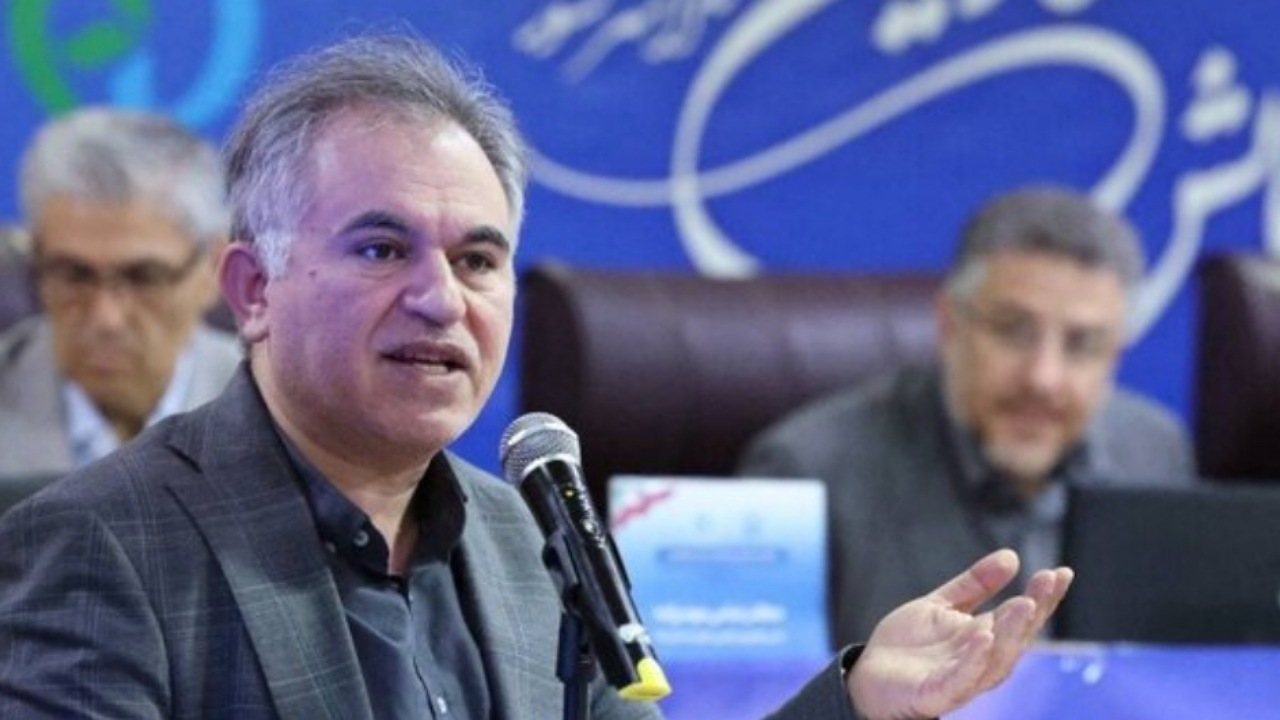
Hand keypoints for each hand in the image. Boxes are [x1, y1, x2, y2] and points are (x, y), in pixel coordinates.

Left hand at [846, 548, 1072, 719]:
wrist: (869, 677)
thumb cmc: (910, 645)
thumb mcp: (941, 605)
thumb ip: (974, 584)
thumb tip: (1012, 556)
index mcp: (985, 637)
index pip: (1022, 617)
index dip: (1044, 597)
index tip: (1062, 572)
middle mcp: (981, 660)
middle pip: (1016, 636)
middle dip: (1034, 609)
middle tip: (1048, 580)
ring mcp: (962, 679)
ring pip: (996, 659)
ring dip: (1012, 632)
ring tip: (1024, 603)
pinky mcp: (937, 693)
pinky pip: (961, 679)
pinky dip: (975, 660)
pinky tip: (984, 636)